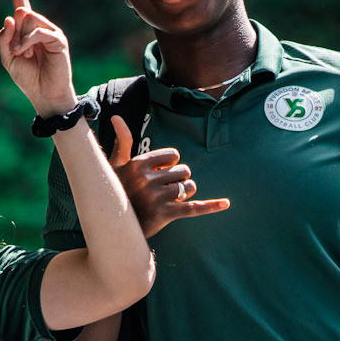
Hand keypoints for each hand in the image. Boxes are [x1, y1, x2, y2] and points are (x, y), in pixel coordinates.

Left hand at [0, 0, 78, 116]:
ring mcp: (49, 30)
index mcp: (26, 28)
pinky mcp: (58, 39)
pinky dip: (26, 42)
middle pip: (20, 13)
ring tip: (23, 56)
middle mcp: (39, 25)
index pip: (20, 1)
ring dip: (19, 40)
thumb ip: (3, 38)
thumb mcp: (7, 58)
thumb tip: (10, 16)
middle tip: (18, 53)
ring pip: (28, 19)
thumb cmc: (28, 78)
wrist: (45, 95)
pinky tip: (26, 54)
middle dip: (13, 34)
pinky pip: (37, 31)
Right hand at [108, 116, 230, 237]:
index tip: (158, 174)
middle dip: (178, 180)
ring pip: (189, 187)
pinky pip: (193, 208)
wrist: (114, 223)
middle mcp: (148, 180)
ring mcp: (157, 198)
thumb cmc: (117, 190)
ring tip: (167, 201)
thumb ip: (122, 140)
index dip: (170, 165)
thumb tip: (116, 117)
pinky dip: (210, 206)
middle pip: (183, 171)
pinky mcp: (165, 214)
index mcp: (138, 164)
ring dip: (184, 193)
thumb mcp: (116, 164)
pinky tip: (225, 204)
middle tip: (161, 191)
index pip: (174, 155)